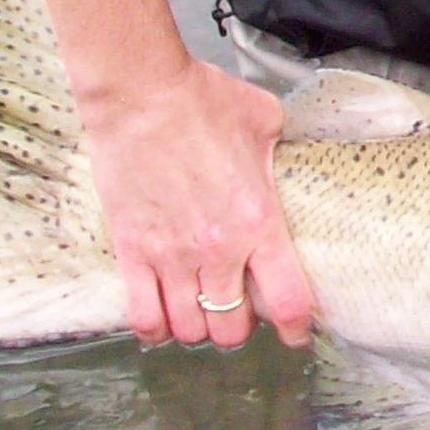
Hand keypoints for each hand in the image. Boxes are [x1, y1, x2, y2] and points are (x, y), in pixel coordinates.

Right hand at [0, 0, 312, 352]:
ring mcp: (170, 257)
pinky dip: (154, 327)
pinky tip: (163, 316)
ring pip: (189, 329)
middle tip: (242, 309)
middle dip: (241, 328)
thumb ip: (279, 152)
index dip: (295, 328)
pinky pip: (142, 317)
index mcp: (258, 222)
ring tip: (203, 310)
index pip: (287, 301)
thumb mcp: (266, 123)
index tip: (297, 333)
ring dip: (199, 328)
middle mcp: (216, 251)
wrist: (142, 95)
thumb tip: (288, 152)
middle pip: (232, 327)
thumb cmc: (204, 102)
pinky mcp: (132, 252)